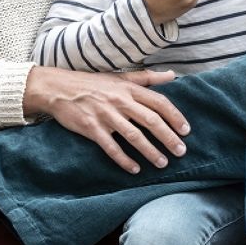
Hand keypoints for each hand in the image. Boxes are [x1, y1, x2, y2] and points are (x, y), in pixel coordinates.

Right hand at [23, 65, 188, 174]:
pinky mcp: (91, 128)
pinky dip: (123, 159)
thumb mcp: (121, 78)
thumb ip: (147, 78)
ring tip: (162, 163)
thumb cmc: (93, 84)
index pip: (159, 102)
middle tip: (181, 151)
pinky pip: (111, 147)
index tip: (186, 131)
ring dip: (150, 151)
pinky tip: (135, 169)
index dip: (175, 116)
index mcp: (129, 89)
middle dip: (168, 137)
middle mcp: (120, 101)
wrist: (59, 88)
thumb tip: (172, 75)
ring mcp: (106, 115)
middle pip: (150, 120)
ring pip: (133, 135)